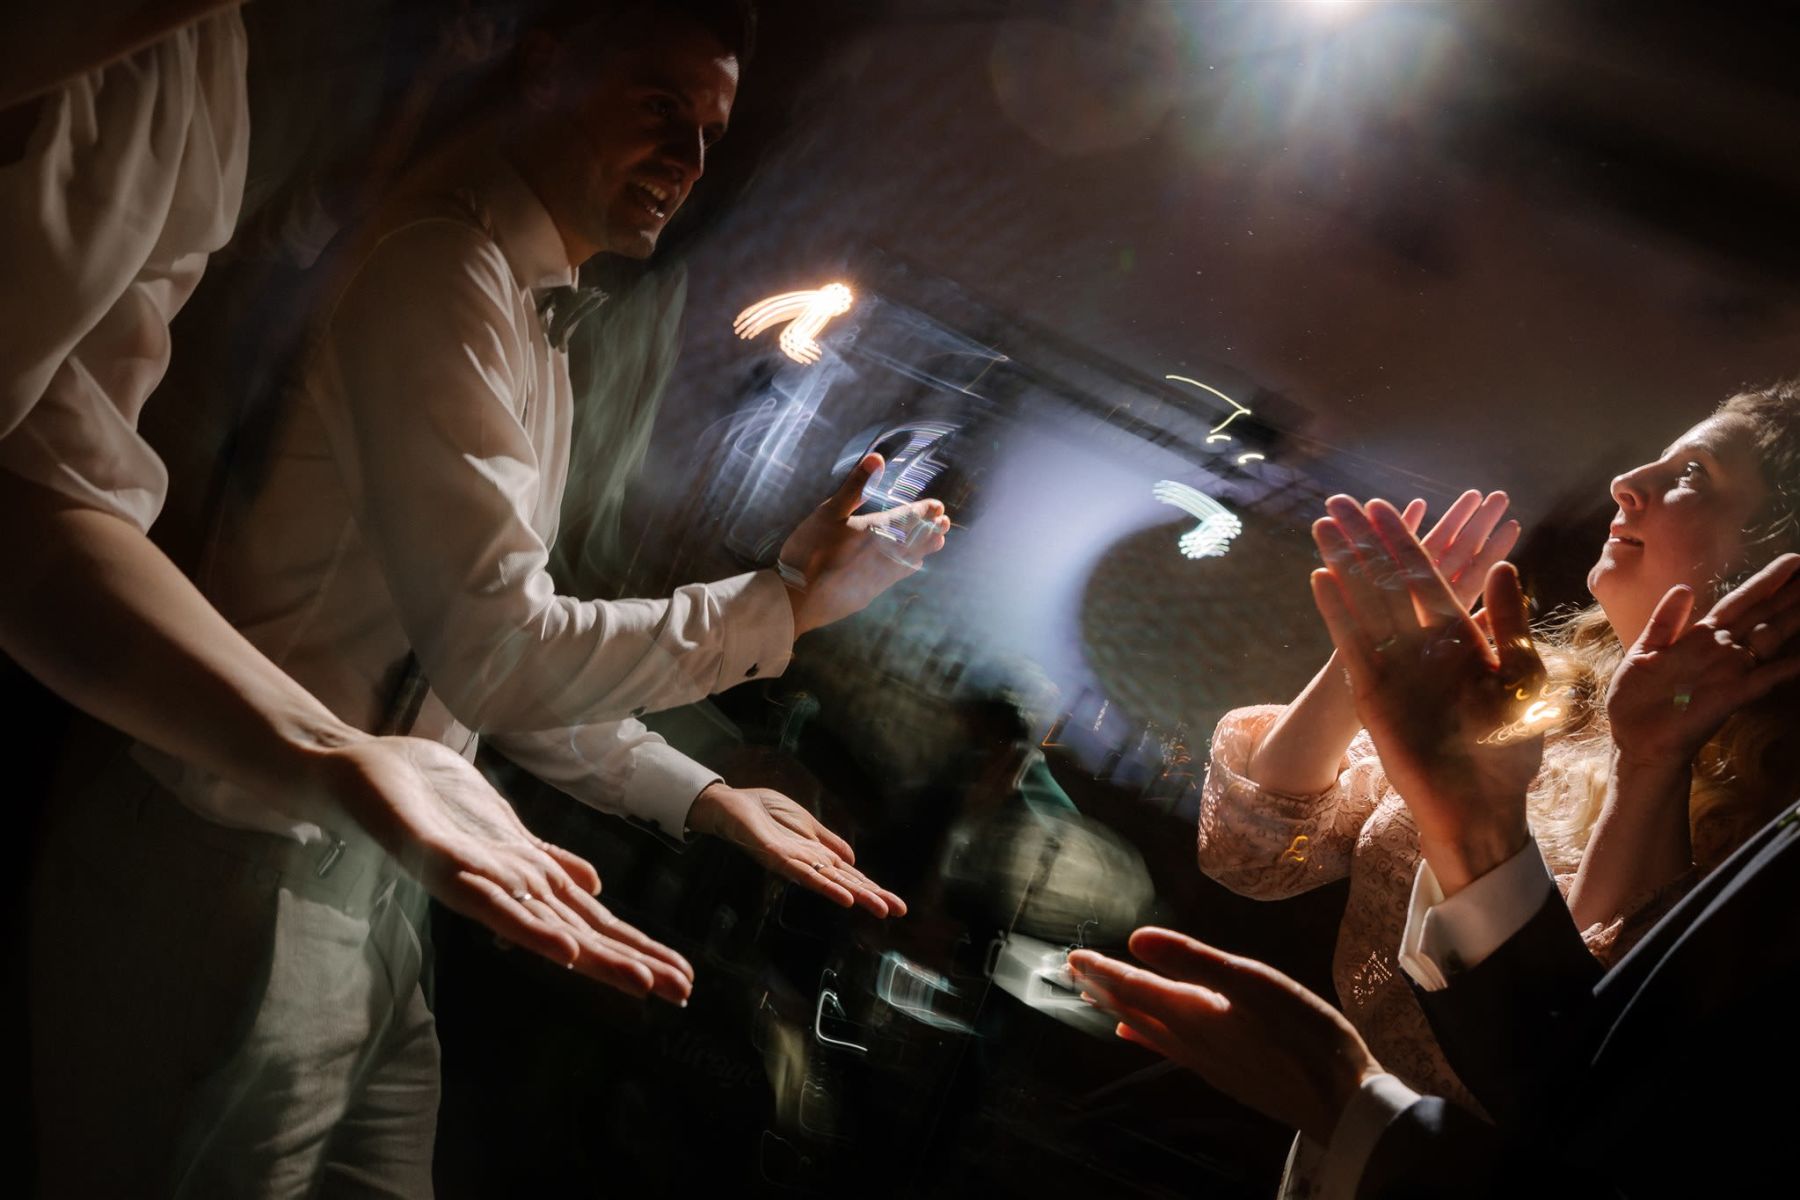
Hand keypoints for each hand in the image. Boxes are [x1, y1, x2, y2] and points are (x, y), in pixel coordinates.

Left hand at [324, 736, 694, 1003]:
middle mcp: (506, 889)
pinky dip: (529, 928)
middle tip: (682, 997)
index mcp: (525, 880)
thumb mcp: (503, 827)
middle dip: (633, 964)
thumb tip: (598, 884)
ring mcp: (477, 880)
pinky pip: (490, 902)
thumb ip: (548, 858)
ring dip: (596, 958)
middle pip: (582, 933)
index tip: (684, 977)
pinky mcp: (441, 864)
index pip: (594, 920)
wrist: (356, 773)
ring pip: (547, 925)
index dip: (639, 948)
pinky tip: (561, 949)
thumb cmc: (424, 798)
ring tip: (641, 984)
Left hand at [687, 782, 906, 916]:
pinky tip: (842, 894)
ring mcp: (792, 861)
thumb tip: (854, 860)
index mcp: (816, 854)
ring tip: (877, 907)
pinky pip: (802, 872)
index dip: (874, 888)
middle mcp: (807, 862)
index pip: (850, 874)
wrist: (730, 804)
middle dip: (872, 896)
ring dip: (854, 894)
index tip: (898, 904)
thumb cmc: (764, 812)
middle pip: (844, 881)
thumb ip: (828, 842)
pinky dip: (824, 884)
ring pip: (828, 881)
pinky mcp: (775, 855)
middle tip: (897, 911)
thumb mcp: (805, 823)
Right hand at [778, 453, 950, 635]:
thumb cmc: (809, 551)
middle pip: (914, 540)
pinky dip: (908, 567)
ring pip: (909, 560)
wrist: (798, 598)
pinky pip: (896, 577)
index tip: (938, 506)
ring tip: (938, 542)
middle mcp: (883, 554)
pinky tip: (912, 566)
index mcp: (875, 531)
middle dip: (930, 530)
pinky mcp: (869, 594)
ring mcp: (878, 577)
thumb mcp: (828, 512)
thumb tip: (877, 459)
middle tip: (945, 524)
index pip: (907, 518)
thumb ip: (855, 487)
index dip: (923, 511)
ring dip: (924, 549)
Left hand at [1068, 928, 1380, 1142]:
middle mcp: (1191, 1041)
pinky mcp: (1226, 1073)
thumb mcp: (1251, 983)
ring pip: (1149, 1030)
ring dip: (1123, 1010)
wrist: (1340, 1102)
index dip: (1103, 971)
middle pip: (1135, 1010)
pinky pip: (1169, 1048)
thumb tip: (1136, 940)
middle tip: (1075, 971)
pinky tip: (1141, 1036)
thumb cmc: (1304, 1036)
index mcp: (1193, 1013)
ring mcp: (1207, 1061)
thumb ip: (1193, 960)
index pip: (1134, 987)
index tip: (1073, 958)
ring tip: (1097, 998)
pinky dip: (1147, 1035)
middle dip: (1105, 988)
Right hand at [1311, 496, 1543, 891]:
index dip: (1406, 540)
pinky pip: (1352, 642)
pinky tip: (1320, 577)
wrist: (1481, 807)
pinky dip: (1337, 610)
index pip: (1426, 576)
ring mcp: (1393, 666)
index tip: (1384, 506)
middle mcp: (1420, 644)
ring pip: (1365, 601)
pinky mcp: (1372, 691)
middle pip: (1386, 580)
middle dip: (1364, 540)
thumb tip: (1503, 566)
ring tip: (1322, 525)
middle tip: (1338, 502)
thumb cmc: (1509, 749)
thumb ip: (1508, 622)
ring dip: (1344, 562)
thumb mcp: (1523, 677)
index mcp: (1459, 637)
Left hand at [1607, 552, 1799, 770]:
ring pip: (1769, 638)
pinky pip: (1764, 679)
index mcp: (1699, 638)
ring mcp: (1727, 673)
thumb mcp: (1643, 652)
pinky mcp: (1728, 697)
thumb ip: (1664, 622)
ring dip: (1794, 618)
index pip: (1740, 603)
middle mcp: (1720, 652)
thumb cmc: (1636, 700)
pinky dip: (1787, 667)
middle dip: (1791, 593)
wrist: (1634, 742)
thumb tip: (1684, 587)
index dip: (1765, 582)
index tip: (1793, 561)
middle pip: (1763, 615)